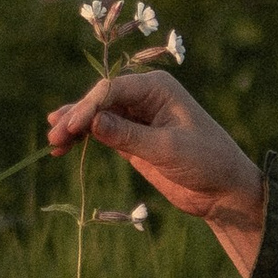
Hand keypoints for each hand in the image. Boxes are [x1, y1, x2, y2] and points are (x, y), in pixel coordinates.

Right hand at [46, 72, 264, 250]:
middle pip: (99, 100)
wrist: (223, 189)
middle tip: (54, 138)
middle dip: (76, 117)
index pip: (112, 90)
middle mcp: (144, 96)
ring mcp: (136, 117)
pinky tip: (64, 147)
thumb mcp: (168, 149)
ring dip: (74, 128)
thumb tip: (93, 122)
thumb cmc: (206, 161)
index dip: (88, 107)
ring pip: (96, 116)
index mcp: (157, 88)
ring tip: (53, 144)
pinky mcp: (131, 139)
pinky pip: (100, 133)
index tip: (70, 128)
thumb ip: (130, 136)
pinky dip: (83, 139)